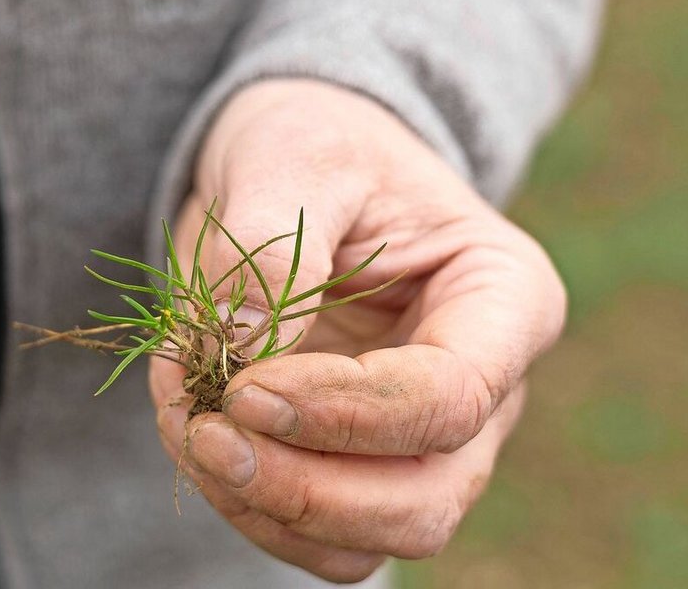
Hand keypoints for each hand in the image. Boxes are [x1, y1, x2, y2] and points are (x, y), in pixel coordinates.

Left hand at [150, 79, 565, 581]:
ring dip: (259, 503)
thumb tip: (245, 352)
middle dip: (303, 489)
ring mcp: (426, 442)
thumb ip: (270, 247)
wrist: (293, 172)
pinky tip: (190, 423)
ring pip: (367, 542)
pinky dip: (239, 502)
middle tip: (205, 432)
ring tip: (183, 415)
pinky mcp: (360, 467)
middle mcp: (483, 389)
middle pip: (423, 501)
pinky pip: (311, 535)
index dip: (344, 412)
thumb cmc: (317, 145)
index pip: (450, 396)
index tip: (243, 387)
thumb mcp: (294, 153)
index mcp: (504, 299)